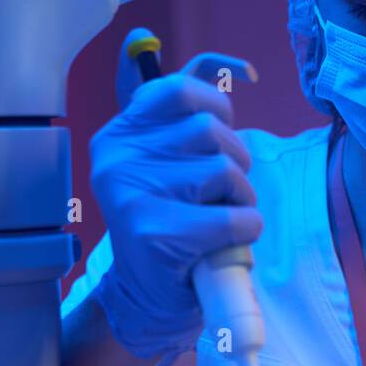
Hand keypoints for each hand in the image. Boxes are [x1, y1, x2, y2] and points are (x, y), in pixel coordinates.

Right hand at [89, 29, 262, 357]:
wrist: (146, 298)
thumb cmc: (167, 225)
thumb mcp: (165, 165)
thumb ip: (187, 117)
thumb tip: (239, 67)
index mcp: (119, 135)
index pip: (178, 90)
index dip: (216, 103)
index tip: (226, 126)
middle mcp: (118, 159)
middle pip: (209, 130)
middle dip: (236, 160)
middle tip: (229, 191)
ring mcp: (133, 195)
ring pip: (223, 169)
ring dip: (243, 196)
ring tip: (228, 216)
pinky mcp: (157, 233)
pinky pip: (232, 216)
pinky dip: (247, 228)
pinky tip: (232, 240)